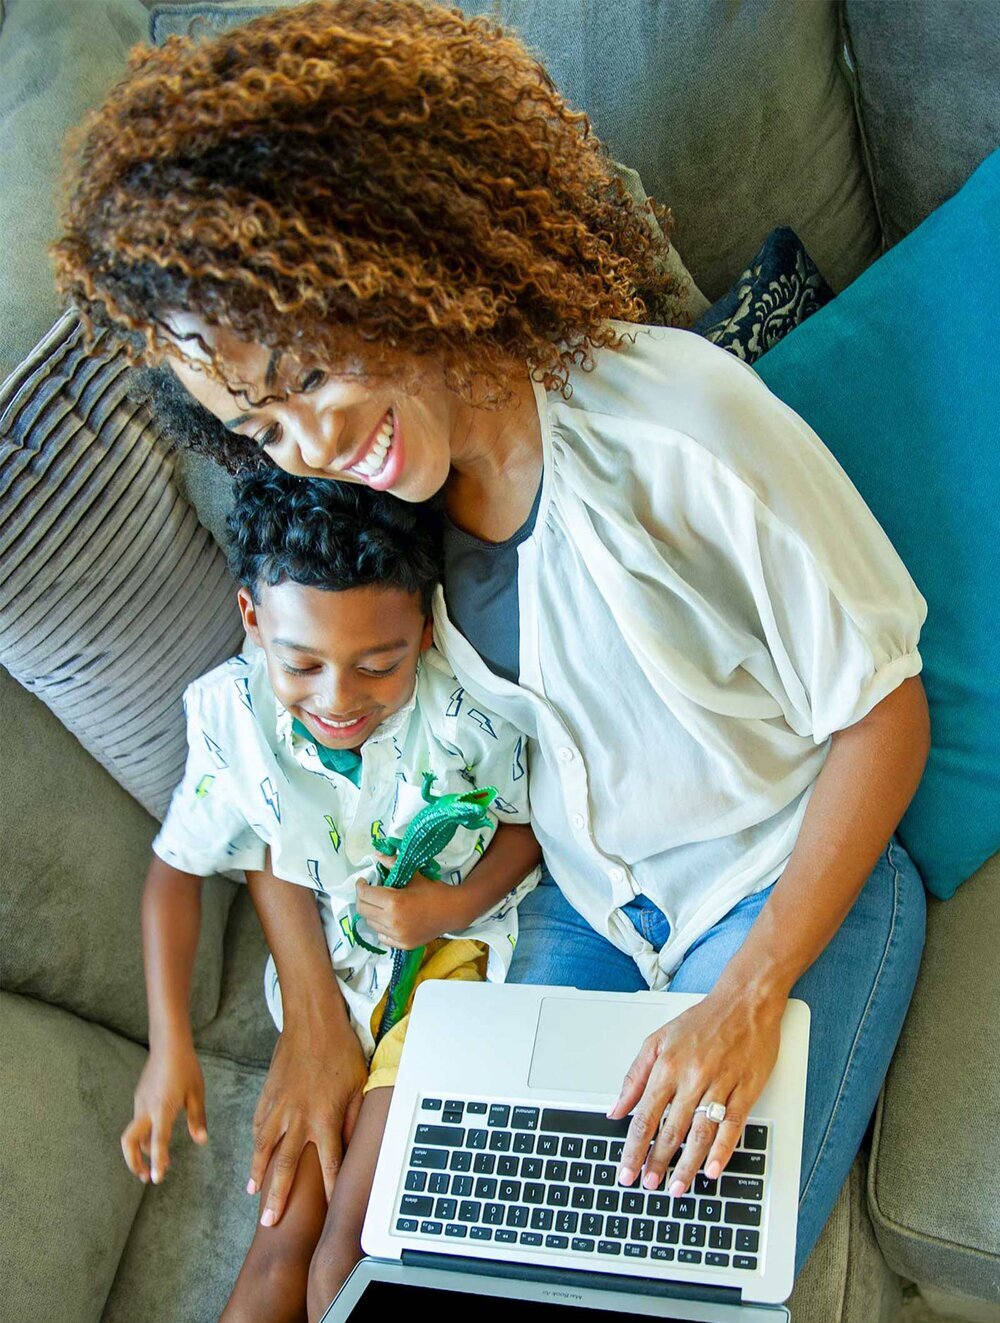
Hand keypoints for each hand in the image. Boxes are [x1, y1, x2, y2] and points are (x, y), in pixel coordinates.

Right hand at [121, 1040, 206, 1184]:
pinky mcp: (139, 1098)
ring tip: (156, 1163)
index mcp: (163, 1109)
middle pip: (129, 1142)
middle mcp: (146, 1108)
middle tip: (147, 1177)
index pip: (158, 1142)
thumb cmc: (187, 1068)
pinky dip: (144, 1136)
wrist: (169, 1045)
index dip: (157, 1162)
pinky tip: (156, 1138)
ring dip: (141, 1151)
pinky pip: (138, 1122)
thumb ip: (197, 1119)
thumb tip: (201, 1142)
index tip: (156, 1179)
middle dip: (134, 1163)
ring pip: (134, 1134)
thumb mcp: (197, 1093)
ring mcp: (140, 1103)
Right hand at [249, 1017, 368, 1226]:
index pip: (330, 1164)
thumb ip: (355, 1117)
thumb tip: (355, 1143)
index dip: (331, 1190)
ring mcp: (279, 1106)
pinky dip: (255, 1141)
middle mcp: (298, 1118)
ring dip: (258, 1173)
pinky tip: (253, 1153)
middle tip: (269, 1223)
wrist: (312, 1021)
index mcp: (325, 1118)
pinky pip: (258, 1123)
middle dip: (278, 1197)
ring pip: (264, 1148)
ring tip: (253, 1194)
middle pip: (285, 1167)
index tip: (329, 1213)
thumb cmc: (341, 1050)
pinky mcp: (267, 1093)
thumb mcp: (358, 1084)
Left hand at [355, 860, 463, 949]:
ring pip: (371, 923)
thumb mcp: (413, 875)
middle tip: (368, 892)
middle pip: (363, 910)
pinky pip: (382, 936)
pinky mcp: (402, 944)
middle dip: (362, 899)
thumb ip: (392, 864)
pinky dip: (382, 927)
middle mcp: (392, 921)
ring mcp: (397, 935)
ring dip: (372, 912)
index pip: (365, 894)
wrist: (453, 911)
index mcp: (394, 902)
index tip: (363, 881)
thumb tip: (376, 855)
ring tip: (381, 904)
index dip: (360, 886)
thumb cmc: (433, 891)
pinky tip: (390, 918)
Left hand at [607, 986, 785, 1194]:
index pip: (644, 1116)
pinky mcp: (747, 1089)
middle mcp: (692, 1076)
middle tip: (649, 1185)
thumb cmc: (701, 1021)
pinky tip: (711, 1170)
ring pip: (700, 1133)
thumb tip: (616, 1109)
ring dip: (687, 1165)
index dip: (634, 1148)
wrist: (744, 1002)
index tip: (626, 1170)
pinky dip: (722, 1151)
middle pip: (671, 1129)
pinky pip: (733, 1126)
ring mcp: (721, 1084)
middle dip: (657, 1162)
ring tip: (677, 1187)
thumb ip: (634, 1077)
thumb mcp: (657, 1040)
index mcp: (667, 1065)